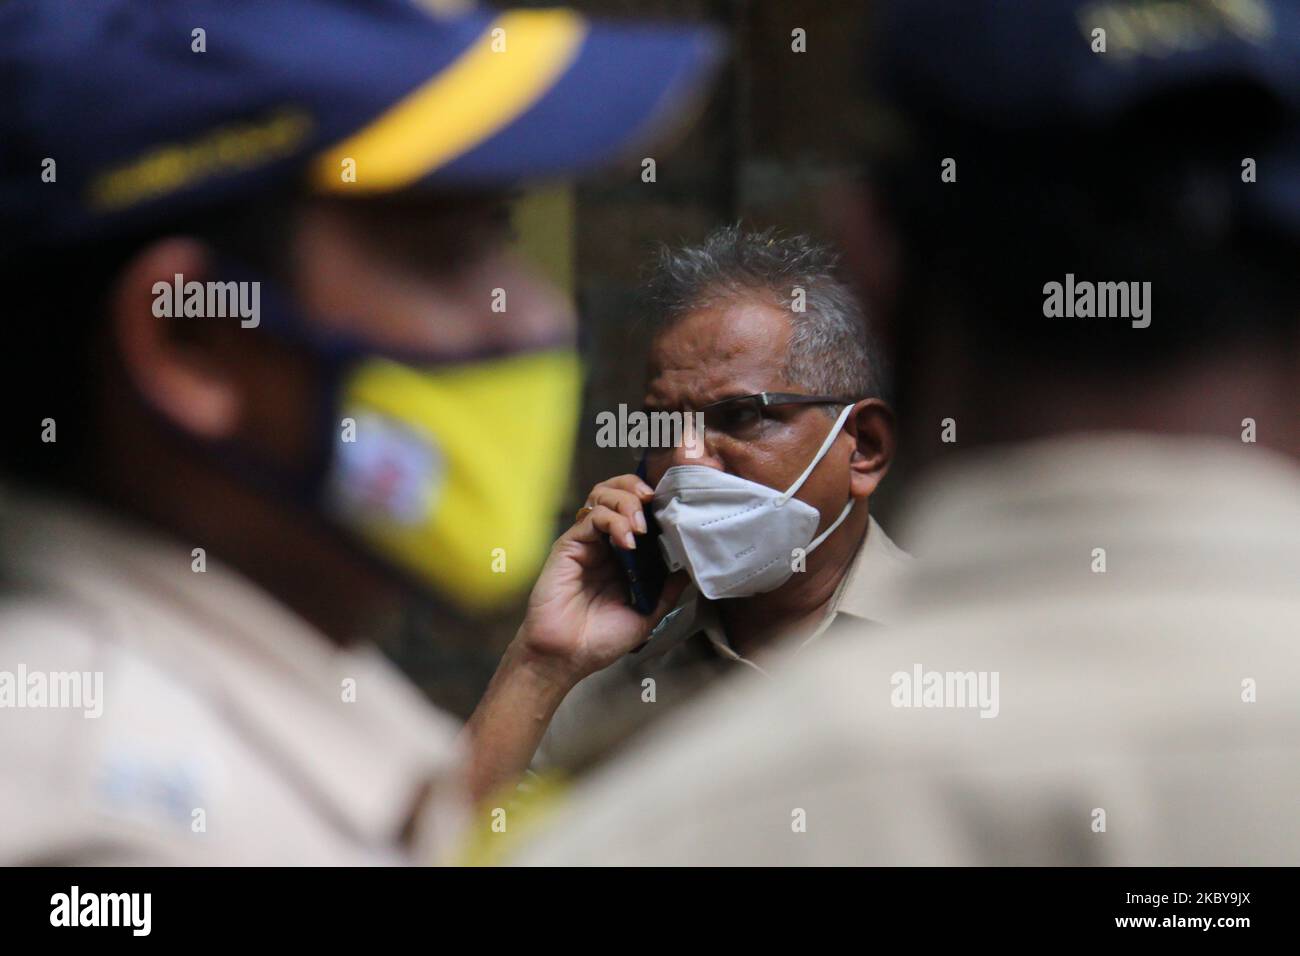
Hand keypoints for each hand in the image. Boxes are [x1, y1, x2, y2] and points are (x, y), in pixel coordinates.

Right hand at [515, 474, 687, 684]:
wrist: (566, 658)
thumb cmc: (600, 640)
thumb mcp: (647, 614)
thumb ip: (667, 590)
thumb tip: (691, 567)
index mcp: (621, 555)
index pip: (636, 511)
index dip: (653, 504)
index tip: (672, 509)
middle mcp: (603, 543)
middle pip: (616, 493)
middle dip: (637, 490)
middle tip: (653, 503)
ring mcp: (585, 542)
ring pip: (601, 496)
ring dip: (626, 501)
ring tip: (640, 525)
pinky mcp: (568, 546)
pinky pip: (591, 518)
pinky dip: (613, 520)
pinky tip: (627, 540)